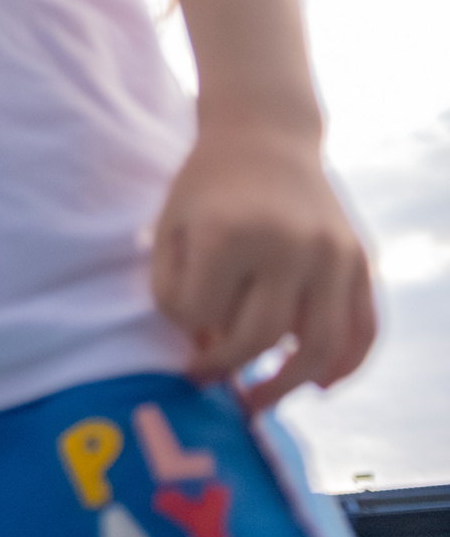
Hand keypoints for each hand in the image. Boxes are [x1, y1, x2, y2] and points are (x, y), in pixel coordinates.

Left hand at [152, 123, 376, 409]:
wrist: (265, 135)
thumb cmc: (206, 186)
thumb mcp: (171, 227)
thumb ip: (174, 289)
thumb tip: (205, 355)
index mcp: (230, 232)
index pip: (202, 313)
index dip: (185, 327)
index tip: (182, 327)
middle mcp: (288, 243)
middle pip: (261, 337)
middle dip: (230, 367)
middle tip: (211, 383)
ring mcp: (332, 252)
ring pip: (320, 345)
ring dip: (290, 385)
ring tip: (259, 401)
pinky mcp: (360, 259)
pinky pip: (364, 327)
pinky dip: (347, 364)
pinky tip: (321, 386)